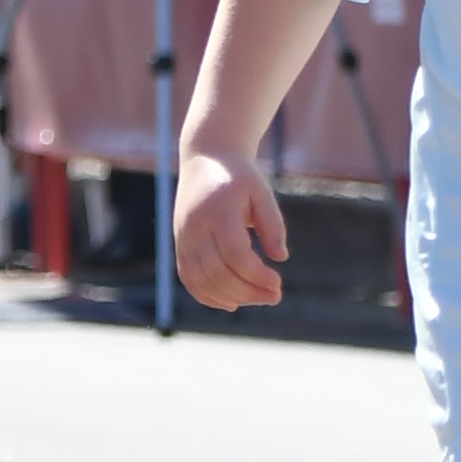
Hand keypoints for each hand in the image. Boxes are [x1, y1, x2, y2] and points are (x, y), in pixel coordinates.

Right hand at [173, 146, 287, 312]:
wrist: (205, 158)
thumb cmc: (239, 176)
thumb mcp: (261, 192)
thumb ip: (273, 224)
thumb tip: (280, 258)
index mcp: (217, 211)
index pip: (235, 255)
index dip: (256, 275)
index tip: (278, 282)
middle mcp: (194, 227)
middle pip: (217, 272)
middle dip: (248, 292)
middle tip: (275, 296)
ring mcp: (183, 237)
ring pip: (200, 280)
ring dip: (230, 298)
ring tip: (258, 298)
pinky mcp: (179, 244)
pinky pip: (188, 278)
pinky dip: (207, 296)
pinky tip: (231, 303)